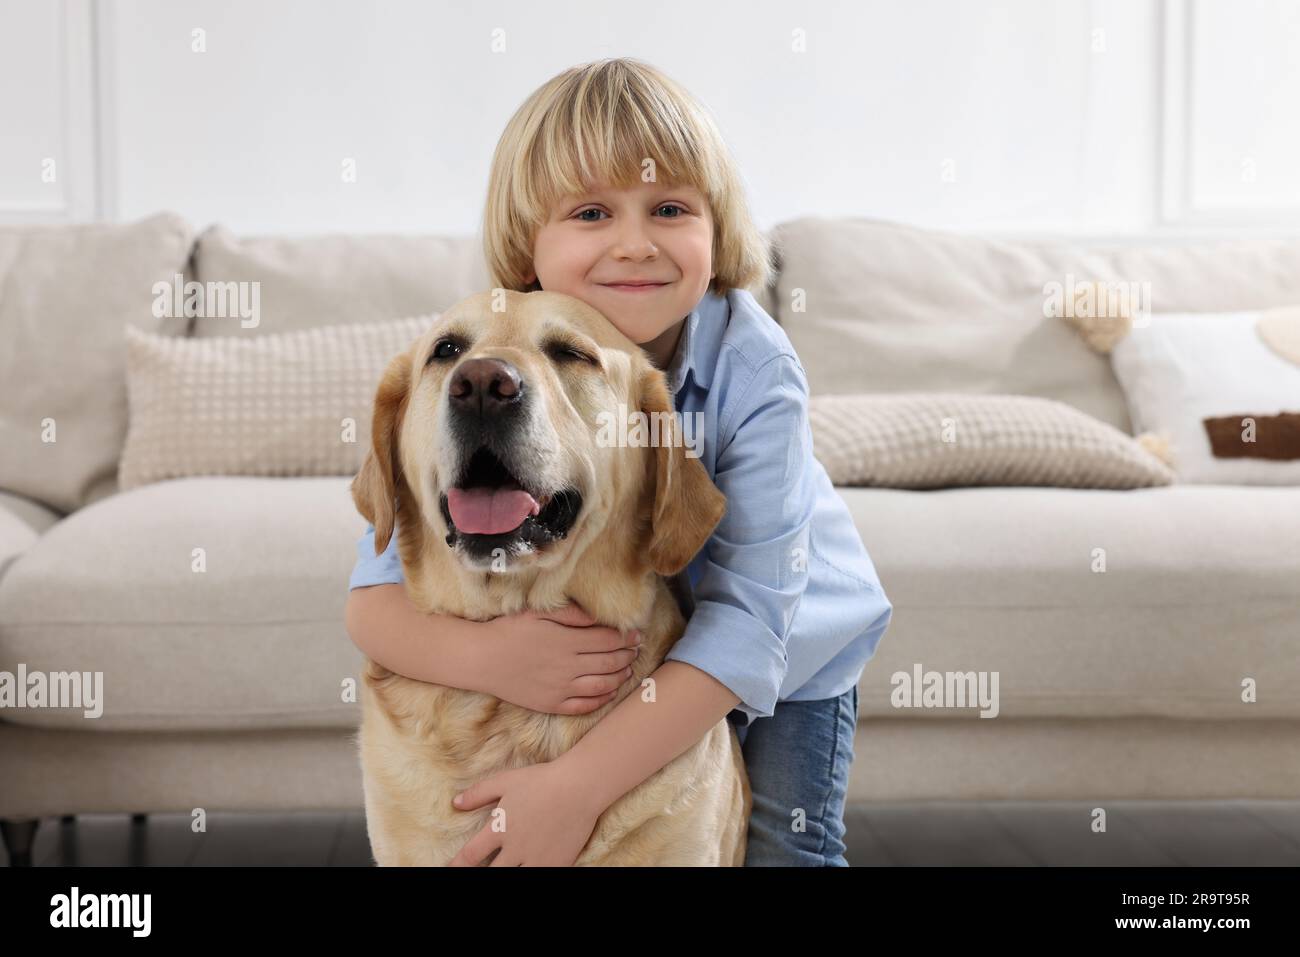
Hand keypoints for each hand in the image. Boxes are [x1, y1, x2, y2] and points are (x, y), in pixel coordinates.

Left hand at [448, 759, 602, 865]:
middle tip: (477, 873)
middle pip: (491, 874)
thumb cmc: (542, 780)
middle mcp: (516, 848)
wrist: (580, 786)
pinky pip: (540, 878)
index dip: (457, 866)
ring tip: (506, 869)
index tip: (450, 869)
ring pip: (515, 878)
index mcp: (500, 828)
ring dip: (507, 874)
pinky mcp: (557, 863)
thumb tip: (455, 803)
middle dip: (481, 876)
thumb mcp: (506, 781)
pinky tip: (528, 869)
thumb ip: (479, 793)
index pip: (470, 856)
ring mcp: (537, 858)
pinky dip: (531, 874)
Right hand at [478, 602, 641, 714]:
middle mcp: (568, 666)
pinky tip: (609, 692)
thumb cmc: (509, 631)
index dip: (626, 637)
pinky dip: (601, 699)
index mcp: (567, 641)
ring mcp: (561, 688)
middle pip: (609, 662)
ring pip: (602, 685)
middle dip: (628, 656)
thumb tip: (598, 617)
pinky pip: (584, 705)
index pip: (608, 640)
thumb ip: (571, 615)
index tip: (636, 635)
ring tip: (628, 670)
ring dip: (620, 677)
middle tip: (636, 651)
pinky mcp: (552, 704)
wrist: (482, 660)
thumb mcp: (538, 614)